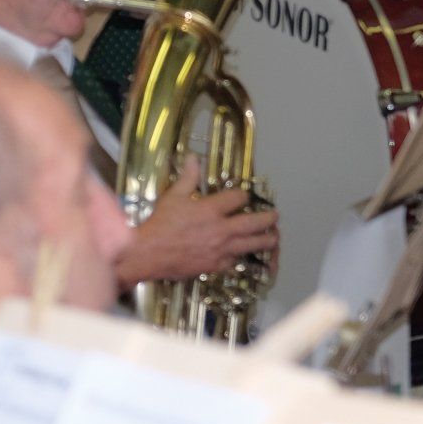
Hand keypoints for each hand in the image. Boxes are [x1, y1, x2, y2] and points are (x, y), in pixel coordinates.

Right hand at [116, 166, 278, 287]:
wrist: (148, 253)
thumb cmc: (160, 223)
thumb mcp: (173, 196)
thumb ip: (188, 177)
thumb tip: (194, 158)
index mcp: (212, 209)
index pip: (239, 198)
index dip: (243, 195)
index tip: (244, 196)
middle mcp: (221, 229)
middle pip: (254, 222)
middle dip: (268, 219)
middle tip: (275, 217)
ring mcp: (220, 249)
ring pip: (251, 244)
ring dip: (265, 240)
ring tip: (273, 238)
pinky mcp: (215, 265)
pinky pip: (235, 261)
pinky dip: (242, 257)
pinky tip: (246, 255)